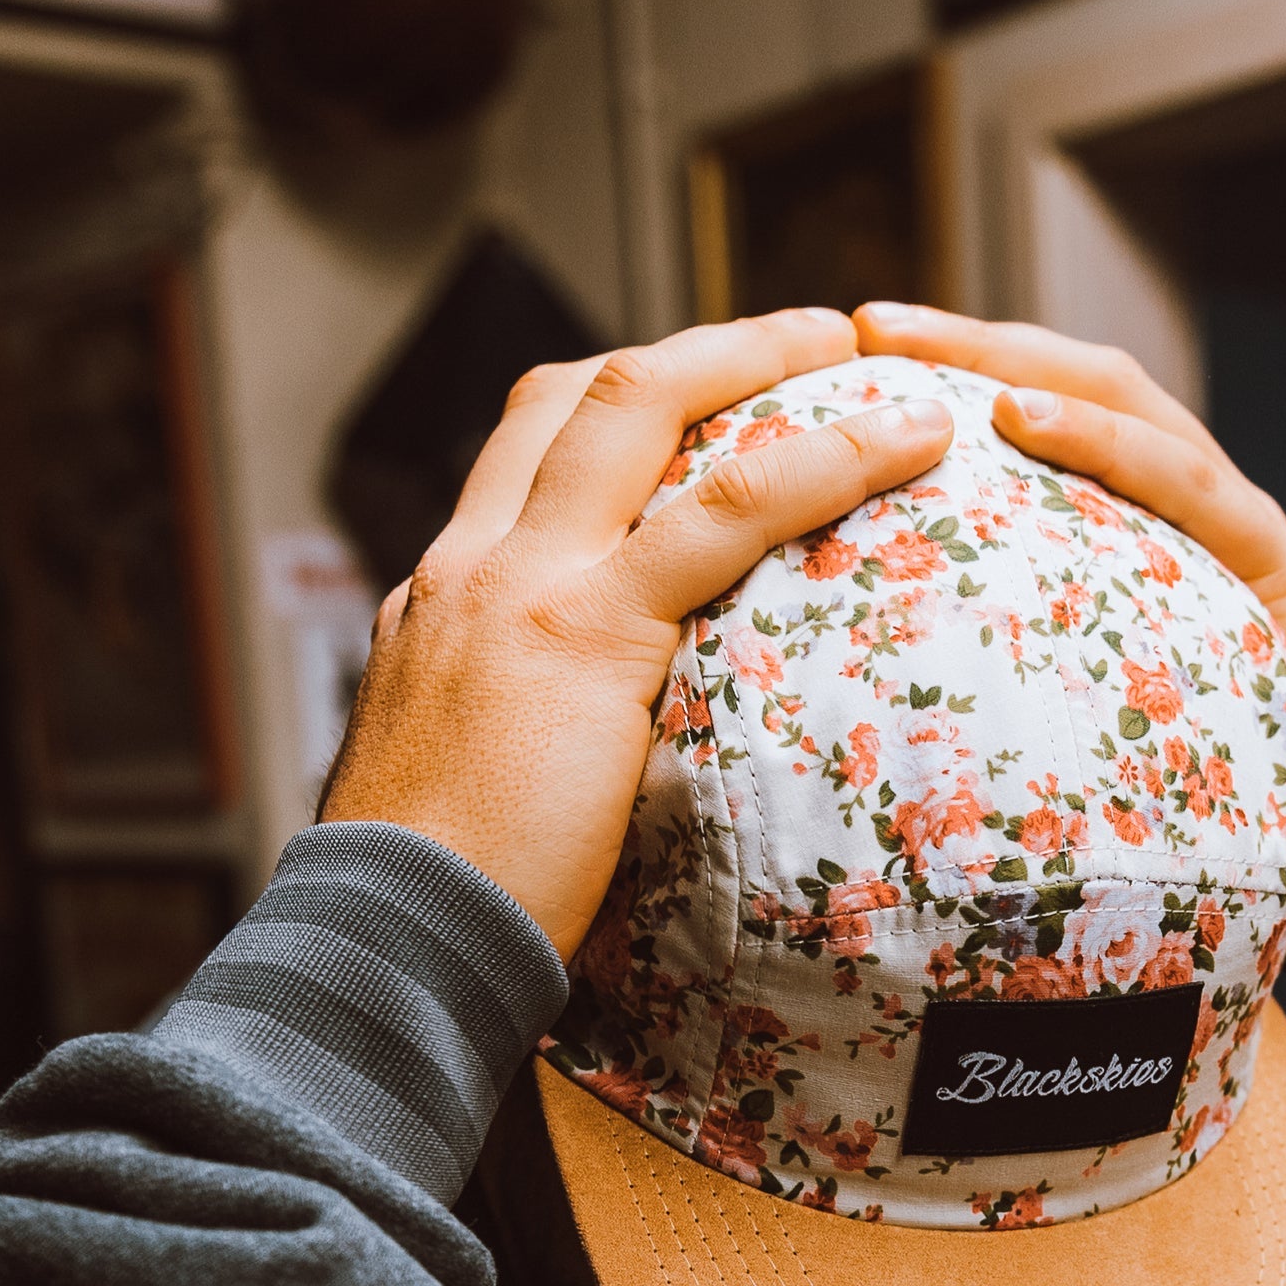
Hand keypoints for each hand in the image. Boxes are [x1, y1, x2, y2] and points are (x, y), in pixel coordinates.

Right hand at [323, 309, 953, 959]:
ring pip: (644, 407)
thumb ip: (522, 746)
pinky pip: (721, 510)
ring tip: (861, 355)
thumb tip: (590, 778)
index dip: (622, 412)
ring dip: (758, 357)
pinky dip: (819, 460)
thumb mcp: (464, 794)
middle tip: (803, 339)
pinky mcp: (585, 634)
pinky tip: (900, 449)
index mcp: (443, 601)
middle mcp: (473, 568)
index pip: (527, 457)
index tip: (709, 407)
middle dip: (701, 348)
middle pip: (581, 395)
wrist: (386, 946)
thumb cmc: (436, 914)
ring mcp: (522, 586)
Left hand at [853, 303, 1285, 873]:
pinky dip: (1104, 443)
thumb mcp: (1108, 705)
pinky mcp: (1274, 563)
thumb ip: (1036, 667)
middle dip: (971, 343)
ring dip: (1025, 369)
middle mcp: (1187, 500)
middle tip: (872, 326)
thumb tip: (899, 683)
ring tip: (933, 356)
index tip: (857, 360)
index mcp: (1144, 527)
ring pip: (1127, 407)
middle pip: (1074, 386)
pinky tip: (1025, 423)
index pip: (1044, 420)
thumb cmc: (1224, 771)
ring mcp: (1235, 520)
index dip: (956, 380)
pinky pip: (1186, 485)